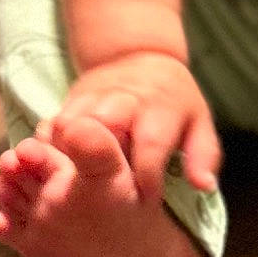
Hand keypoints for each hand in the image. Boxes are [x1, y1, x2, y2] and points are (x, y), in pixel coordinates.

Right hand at [48, 52, 219, 200]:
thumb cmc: (172, 102)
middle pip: (106, 128)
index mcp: (162, 107)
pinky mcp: (74, 96)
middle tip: (104, 192)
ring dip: (73, 154)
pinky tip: (57, 165)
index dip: (146, 176)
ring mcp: (97, 95)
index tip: (144, 200)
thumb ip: (203, 155)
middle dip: (103, 162)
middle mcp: (128, 98)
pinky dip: (54, 144)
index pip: (151, 144)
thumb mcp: (199, 123)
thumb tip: (203, 186)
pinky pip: (57, 121)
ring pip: (76, 123)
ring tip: (75, 181)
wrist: (138, 56)